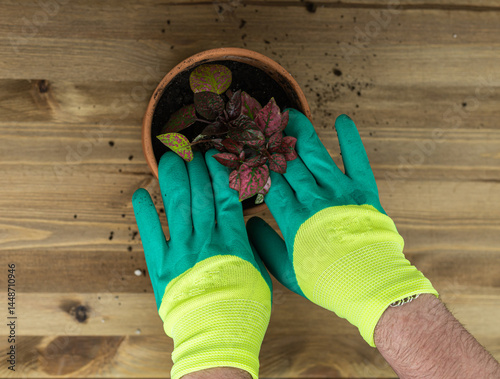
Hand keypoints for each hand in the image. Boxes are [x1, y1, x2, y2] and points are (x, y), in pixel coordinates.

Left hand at [132, 150, 271, 378]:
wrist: (218, 334)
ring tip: (168, 159)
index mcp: (232, 239)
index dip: (218, 172)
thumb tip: (244, 226)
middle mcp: (205, 238)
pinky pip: (151, 233)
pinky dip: (145, 212)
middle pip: (199, 194)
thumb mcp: (258, 271)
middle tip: (190, 150)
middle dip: (195, 168)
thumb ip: (249, 244)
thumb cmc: (244, 306)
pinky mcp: (162, 265)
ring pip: (177, 206)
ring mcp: (182, 250)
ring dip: (172, 179)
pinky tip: (140, 193)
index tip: (214, 156)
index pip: (224, 195)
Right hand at [247, 109, 437, 346]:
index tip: (250, 147)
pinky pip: (356, 159)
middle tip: (264, 122)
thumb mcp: (286, 271)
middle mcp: (313, 198)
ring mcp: (339, 191)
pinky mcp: (363, 190)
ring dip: (301, 132)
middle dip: (274, 140)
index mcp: (292, 216)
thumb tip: (250, 223)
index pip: (271, 180)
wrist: (368, 284)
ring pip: (315, 153)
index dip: (259, 162)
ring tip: (290, 115)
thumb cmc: (325, 280)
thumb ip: (264, 246)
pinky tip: (343, 119)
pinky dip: (350, 139)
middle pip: (288, 162)